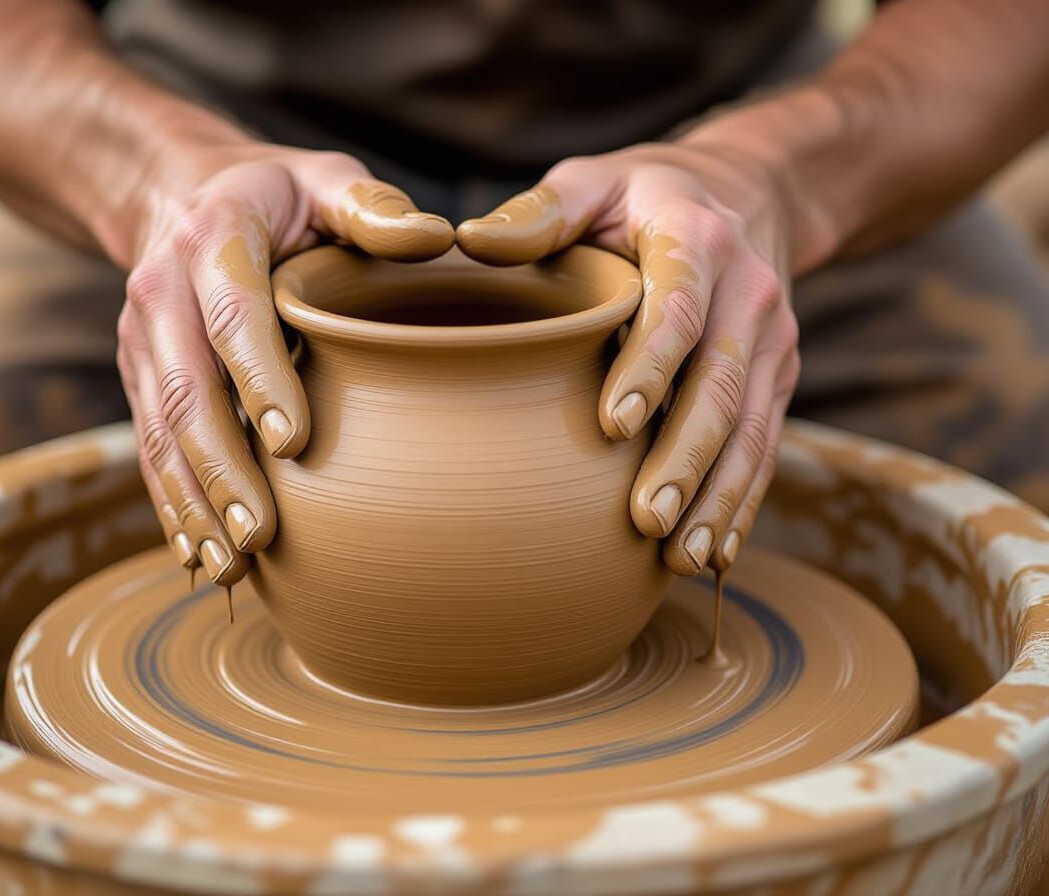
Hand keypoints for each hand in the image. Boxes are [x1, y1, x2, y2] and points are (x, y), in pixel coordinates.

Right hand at [117, 143, 453, 585]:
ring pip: (160, 433)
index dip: (259, 377)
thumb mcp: (325, 179)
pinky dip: (171, 505)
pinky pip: (147, 448)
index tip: (294, 444)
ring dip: (192, 504)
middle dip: (221, 470)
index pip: (234, 315)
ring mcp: (142, 341)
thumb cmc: (277, 197)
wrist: (178, 195)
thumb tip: (435, 239)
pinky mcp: (137, 377)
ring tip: (229, 568)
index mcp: (215, 240)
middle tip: (260, 536)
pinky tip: (196, 556)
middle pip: (188, 391)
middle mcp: (164, 293)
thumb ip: (371, 209)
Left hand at [457, 142, 799, 574]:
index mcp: (696, 240)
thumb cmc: (645, 196)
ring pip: (753, 429)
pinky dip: (743, 504)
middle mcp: (748, 294)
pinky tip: (717, 556)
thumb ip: (542, 213)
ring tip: (683, 557)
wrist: (751, 195)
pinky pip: (767, 447)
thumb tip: (470, 243)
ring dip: (719, 497)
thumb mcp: (593, 181)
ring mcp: (773, 342)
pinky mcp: (780, 379)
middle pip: (722, 384)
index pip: (678, 309)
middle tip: (647, 518)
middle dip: (687, 457)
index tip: (613, 424)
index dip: (651, 365)